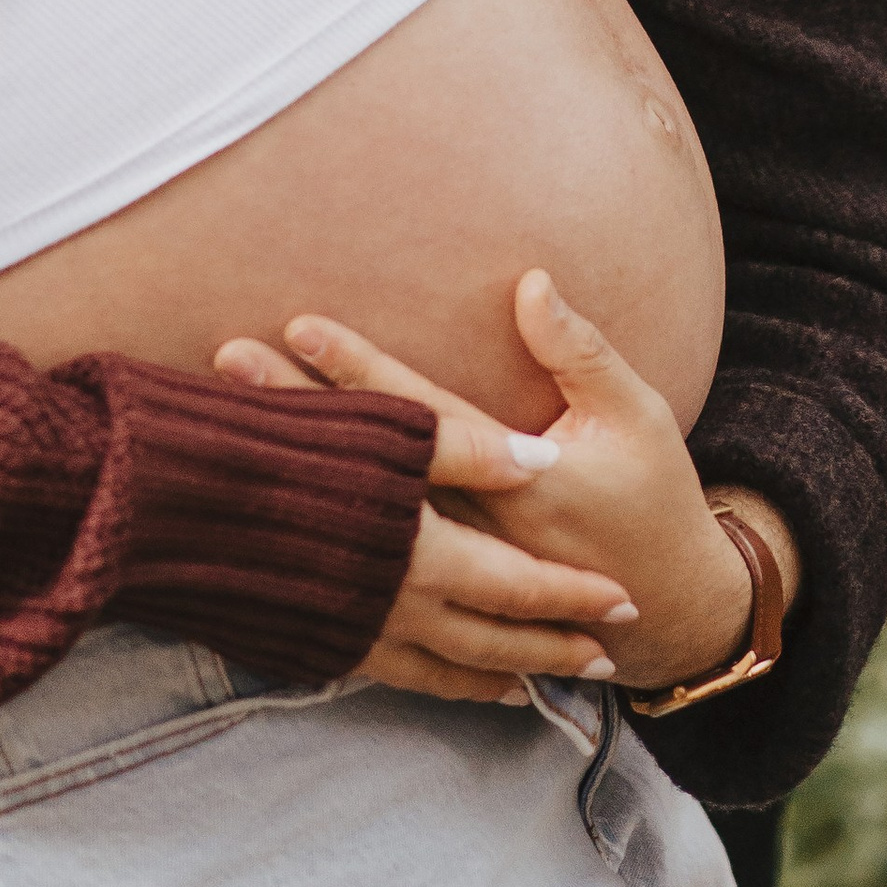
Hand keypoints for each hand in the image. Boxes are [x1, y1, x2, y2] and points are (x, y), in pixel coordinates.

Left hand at [225, 273, 787, 695]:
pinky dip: (318, 528)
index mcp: (517, 486)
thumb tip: (528, 282)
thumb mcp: (634, 414)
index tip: (301, 323)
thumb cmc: (652, 496)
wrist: (663, 605)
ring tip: (222, 419)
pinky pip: (368, 564)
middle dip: (298, 412)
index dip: (362, 371)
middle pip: (368, 465)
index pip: (420, 418)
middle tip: (227, 358)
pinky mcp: (443, 595)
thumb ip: (578, 350)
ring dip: (296, 464)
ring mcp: (455, 571)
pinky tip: (267, 497)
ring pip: (357, 513)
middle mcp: (475, 533)